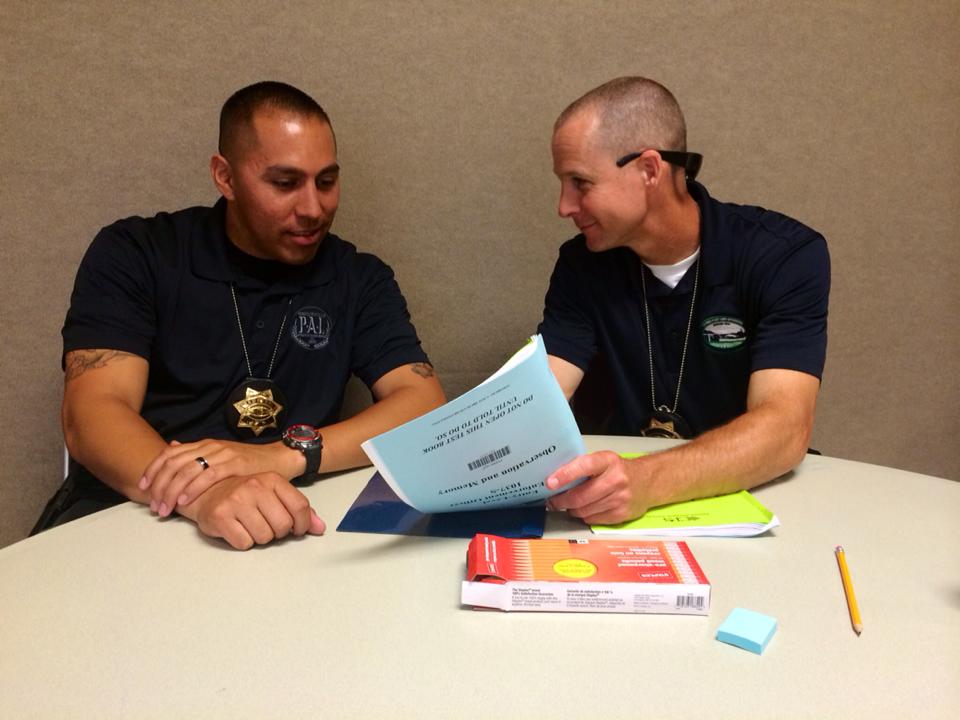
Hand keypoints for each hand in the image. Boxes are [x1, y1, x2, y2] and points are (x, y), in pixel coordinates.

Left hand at [140, 439, 301, 516]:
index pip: (169, 454)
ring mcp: (222, 454)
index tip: (142, 488)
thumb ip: (197, 454)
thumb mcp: (219, 455)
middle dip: (159, 486)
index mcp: (203, 444)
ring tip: (165, 509)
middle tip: (153, 506)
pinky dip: (193, 488)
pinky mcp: (235, 464)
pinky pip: (208, 476)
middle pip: (174, 463)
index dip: (152, 471)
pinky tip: (184, 501)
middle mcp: (210, 446)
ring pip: (187, 470)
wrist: (278, 458)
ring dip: (171, 491)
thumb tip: (172, 447)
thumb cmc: (248, 464)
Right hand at [188, 472, 325, 549]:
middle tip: (266, 525)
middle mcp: (254, 486)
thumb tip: (320, 528)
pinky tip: (237, 529)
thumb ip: (299, 510)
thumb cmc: (244, 495)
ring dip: (259, 537)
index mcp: (271, 479)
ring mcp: (236, 500)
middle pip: (283, 526)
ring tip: (250, 525)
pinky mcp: (219, 516)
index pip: (300, 506)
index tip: (296, 529)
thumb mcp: (273, 495)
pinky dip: (243, 542)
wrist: (206, 492)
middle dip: (278, 532)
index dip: (302, 524)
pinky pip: (244, 543)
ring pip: (264, 537)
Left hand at [545, 451, 650, 524]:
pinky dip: (584, 516)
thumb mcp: (604, 460)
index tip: (550, 482)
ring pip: (584, 511)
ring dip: (571, 509)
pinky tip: (586, 509)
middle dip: (561, 500)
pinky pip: (592, 520)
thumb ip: (583, 467)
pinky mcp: (621, 515)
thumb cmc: (620, 471)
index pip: (584, 466)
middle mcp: (616, 480)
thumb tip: (555, 478)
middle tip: (553, 500)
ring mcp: (620, 499)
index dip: (565, 475)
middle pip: (580, 496)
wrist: (648, 482)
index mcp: (608, 461)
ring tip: (570, 504)